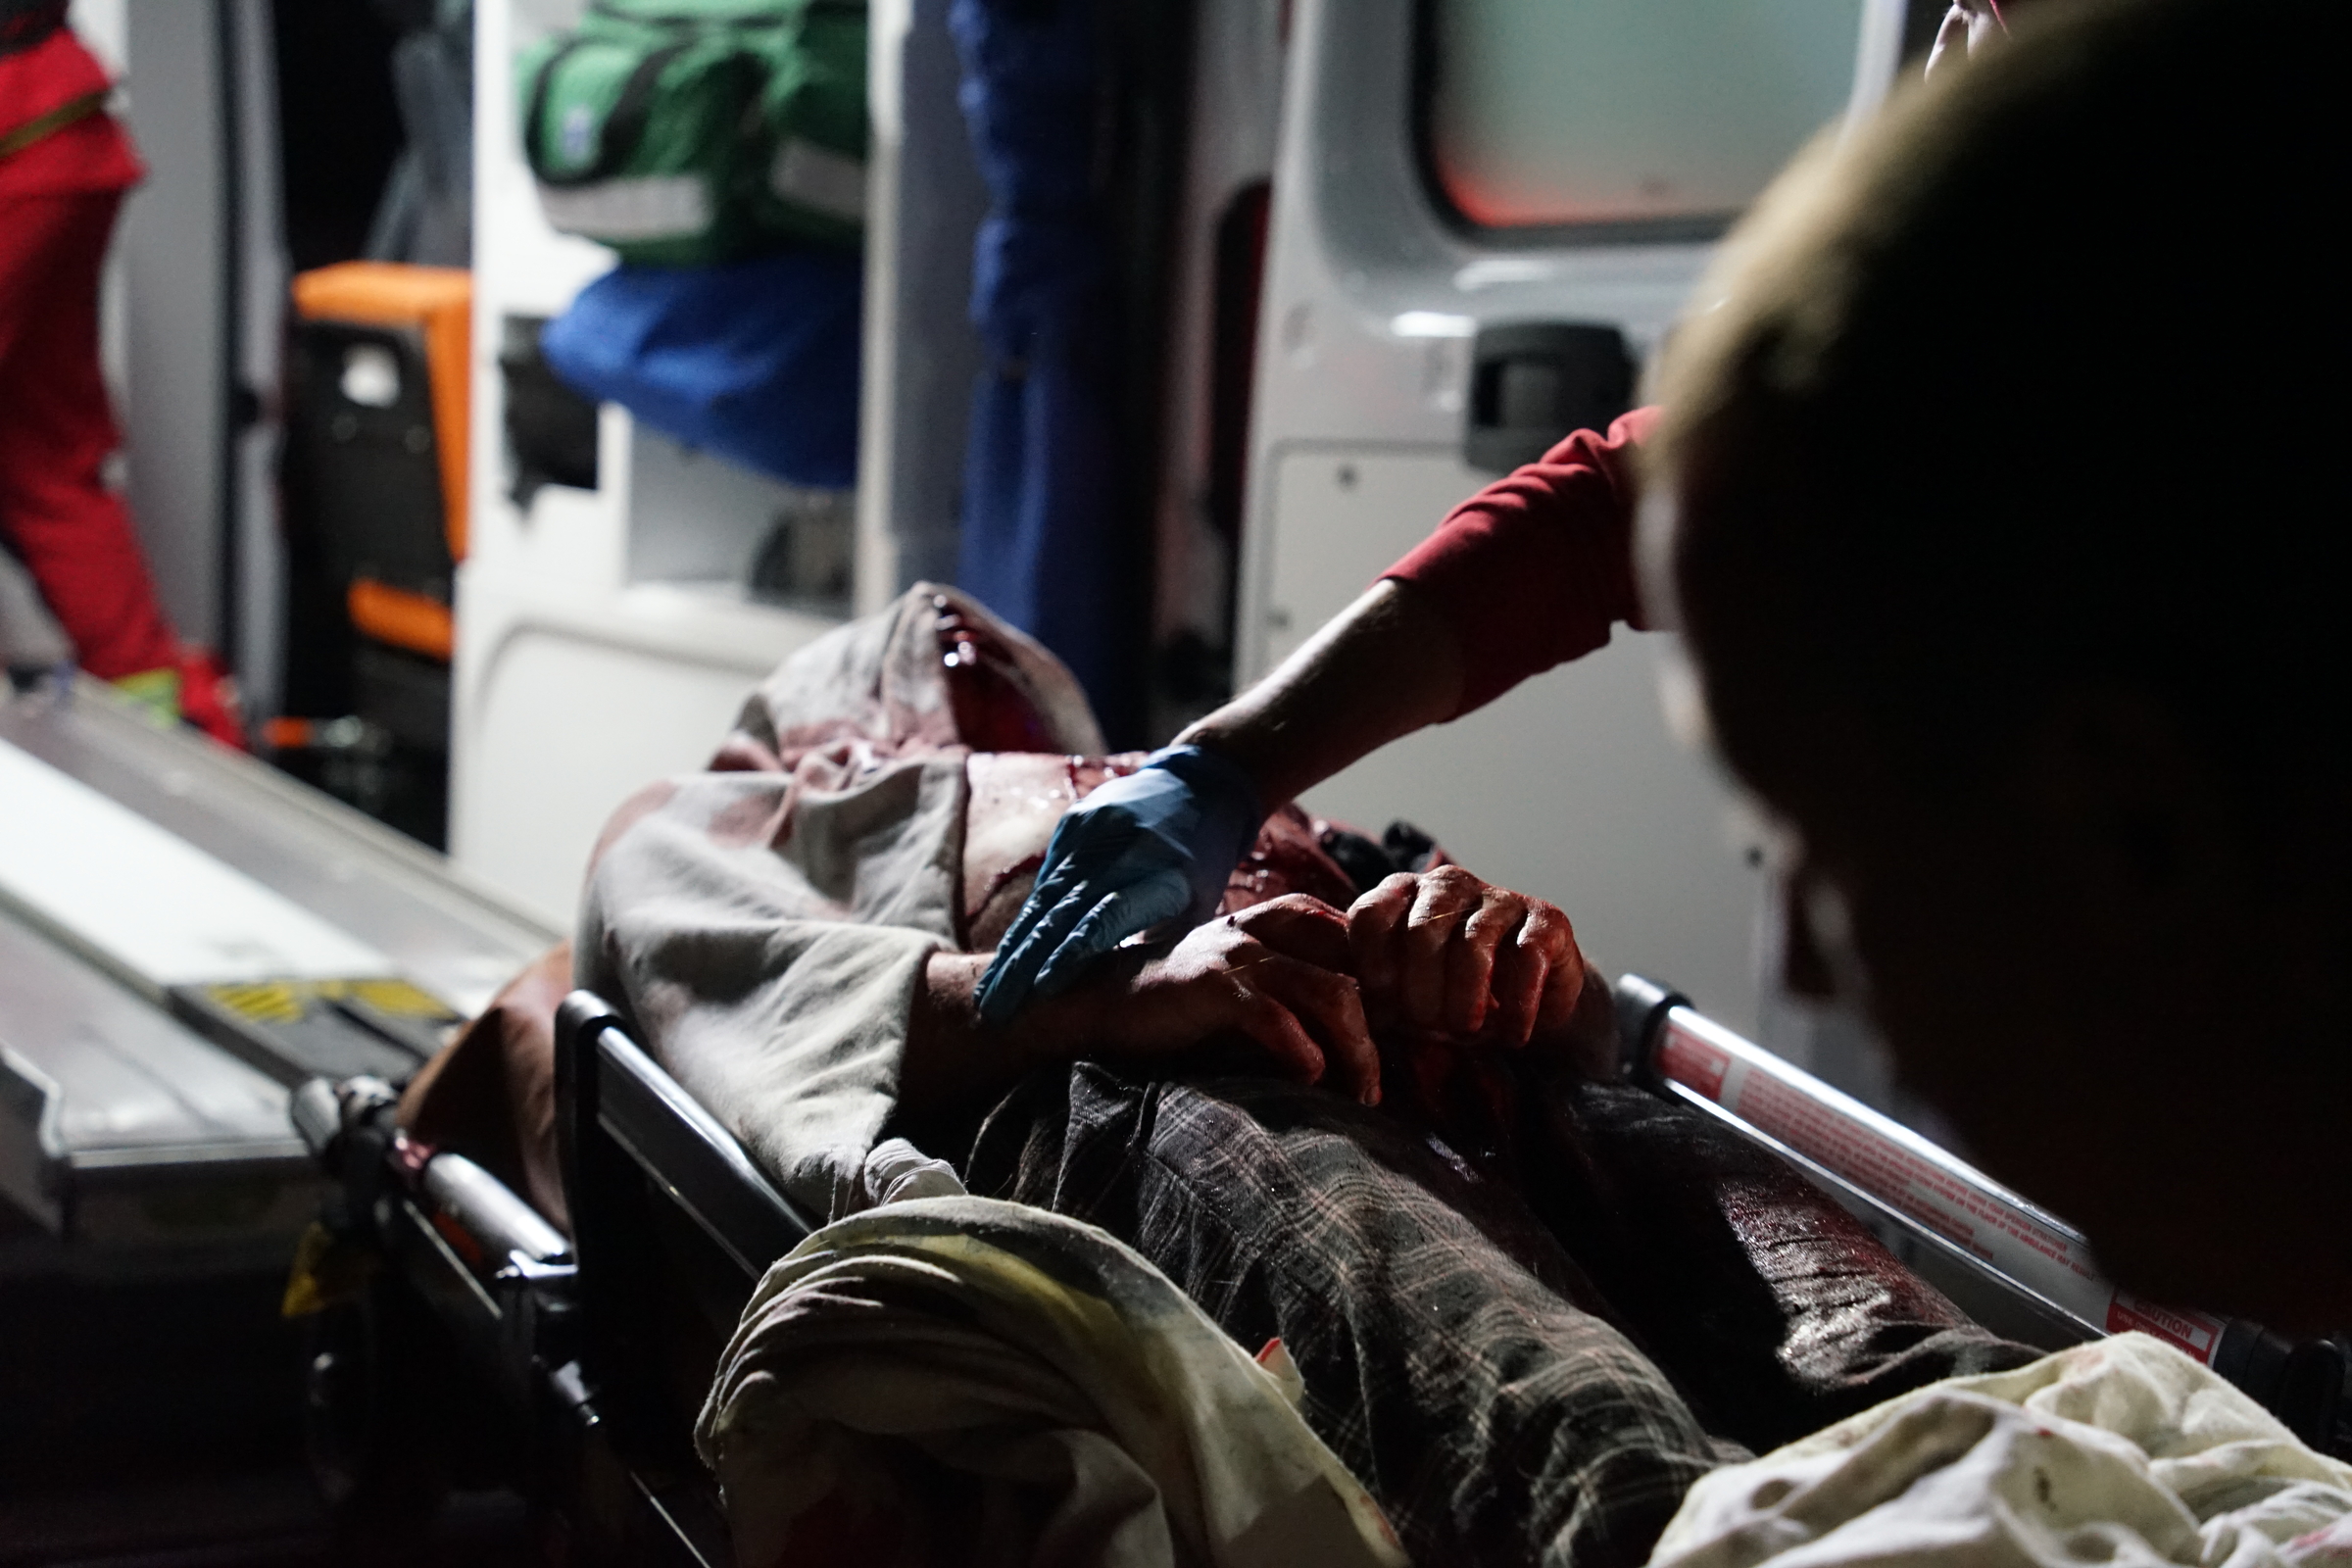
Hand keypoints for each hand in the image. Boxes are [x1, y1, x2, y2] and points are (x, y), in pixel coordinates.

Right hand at [976, 745, 1261, 1024]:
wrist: (1198, 786)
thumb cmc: (1201, 869)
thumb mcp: (1195, 911)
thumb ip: (1157, 949)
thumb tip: (1109, 1000)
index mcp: (1165, 877)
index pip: (1106, 920)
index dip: (1069, 955)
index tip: (1039, 993)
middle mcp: (1125, 851)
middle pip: (1061, 915)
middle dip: (1022, 967)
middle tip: (994, 1011)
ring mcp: (1095, 831)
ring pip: (1043, 901)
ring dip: (1013, 951)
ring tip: (989, 993)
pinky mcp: (1075, 823)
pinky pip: (1046, 880)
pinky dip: (1027, 920)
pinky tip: (1005, 956)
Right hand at [1030, 894, 1381, 1103]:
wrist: (1106, 1006)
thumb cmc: (1187, 1007)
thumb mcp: (1253, 992)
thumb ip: (1301, 998)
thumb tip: (1365, 1040)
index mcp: (1282, 922)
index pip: (1361, 946)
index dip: (1389, 993)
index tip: (1402, 1044)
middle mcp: (1267, 929)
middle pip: (1355, 973)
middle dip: (1379, 1035)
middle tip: (1380, 1087)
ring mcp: (1240, 953)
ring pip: (1329, 991)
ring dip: (1355, 1049)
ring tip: (1360, 1093)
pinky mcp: (1212, 984)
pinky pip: (1273, 1014)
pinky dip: (1301, 1049)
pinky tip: (1311, 1078)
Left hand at [1347, 866, 1593, 1055]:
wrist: (1529, 1005)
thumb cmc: (1451, 996)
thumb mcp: (1403, 994)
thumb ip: (1372, 987)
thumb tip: (1339, 999)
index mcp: (1403, 895)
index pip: (1371, 915)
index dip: (1372, 966)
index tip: (1384, 1006)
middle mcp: (1448, 885)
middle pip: (1421, 931)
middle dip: (1420, 991)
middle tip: (1429, 1025)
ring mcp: (1499, 897)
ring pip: (1473, 945)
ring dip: (1465, 999)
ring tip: (1467, 1030)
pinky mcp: (1547, 918)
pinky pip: (1527, 957)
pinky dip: (1517, 1006)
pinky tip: (1512, 1034)